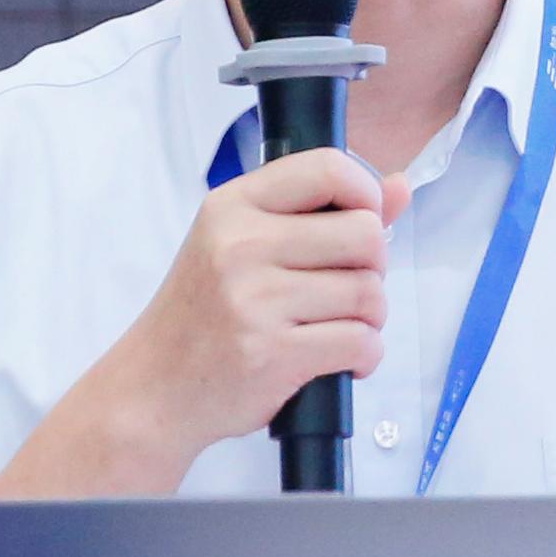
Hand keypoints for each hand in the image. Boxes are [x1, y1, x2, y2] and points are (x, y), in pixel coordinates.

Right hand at [0, 149, 404, 498]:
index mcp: (234, 206)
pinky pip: (360, 343)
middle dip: (374, 267)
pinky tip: (341, 360)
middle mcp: (242, 245)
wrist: (154, 388)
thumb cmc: (204, 315)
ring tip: (339, 327)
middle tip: (348, 288)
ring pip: (370, 293)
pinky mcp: (273, 353)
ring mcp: (256, 300)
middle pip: (366, 234)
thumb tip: (401, 186)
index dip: (367, 193)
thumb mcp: (243, 246)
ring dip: (371, 318)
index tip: (364, 221)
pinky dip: (365, 356)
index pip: (329, 168)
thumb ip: (321, 213)